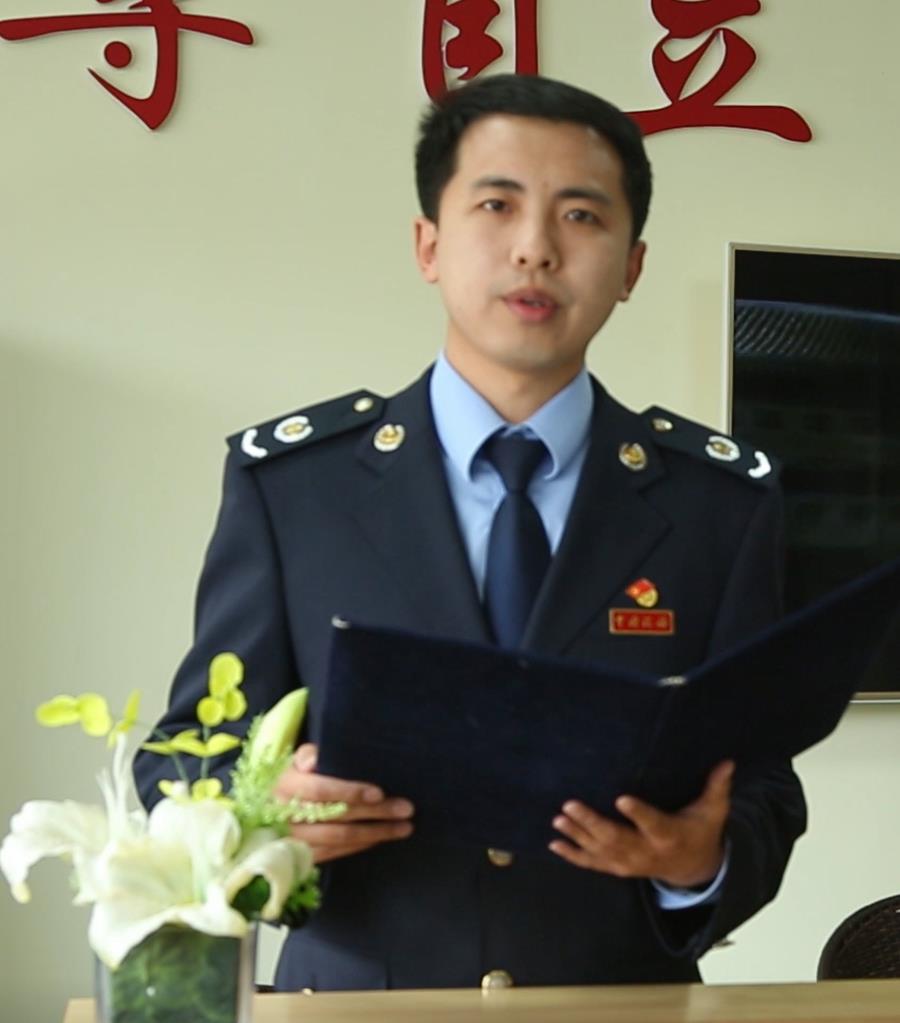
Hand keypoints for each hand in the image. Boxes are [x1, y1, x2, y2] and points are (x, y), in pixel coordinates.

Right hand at [274, 743, 414, 862]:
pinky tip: (380, 838)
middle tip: (406, 809)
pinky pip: (335, 853)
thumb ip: (307, 755)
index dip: (351, 792)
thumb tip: (313, 759)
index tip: (379, 793)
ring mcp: (294, 839)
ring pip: (339, 839)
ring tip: (404, 827)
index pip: (322, 790)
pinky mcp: (301, 856)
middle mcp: (288, 815)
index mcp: (287, 785)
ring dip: (375, 833)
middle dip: (375, 814)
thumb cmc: (292, 777)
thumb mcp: (295, 760)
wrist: (265, 808)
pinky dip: (360, 846)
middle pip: (337, 816)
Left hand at [549, 760, 733, 887]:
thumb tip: (727, 761)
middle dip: (592, 823)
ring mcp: (630, 863)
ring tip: (558, 820)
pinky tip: (554, 844)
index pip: (652, 823)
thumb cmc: (700, 830)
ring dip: (577, 836)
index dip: (638, 814)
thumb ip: (716, 786)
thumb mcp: (713, 811)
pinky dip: (573, 855)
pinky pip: (594, 863)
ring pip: (601, 851)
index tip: (621, 798)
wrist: (693, 868)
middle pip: (617, 838)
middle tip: (569, 806)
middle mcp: (646, 851)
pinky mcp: (619, 867)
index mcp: (668, 834)